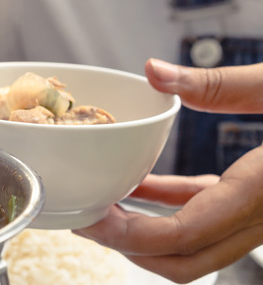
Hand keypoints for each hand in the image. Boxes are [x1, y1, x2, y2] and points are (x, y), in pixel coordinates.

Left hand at [75, 58, 262, 282]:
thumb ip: (219, 82)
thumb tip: (153, 70)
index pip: (186, 234)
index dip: (130, 235)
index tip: (91, 216)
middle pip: (186, 260)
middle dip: (129, 248)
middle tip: (85, 218)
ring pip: (199, 248)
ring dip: (148, 233)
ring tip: (103, 203)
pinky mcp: (262, 201)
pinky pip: (210, 218)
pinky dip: (172, 208)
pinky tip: (141, 184)